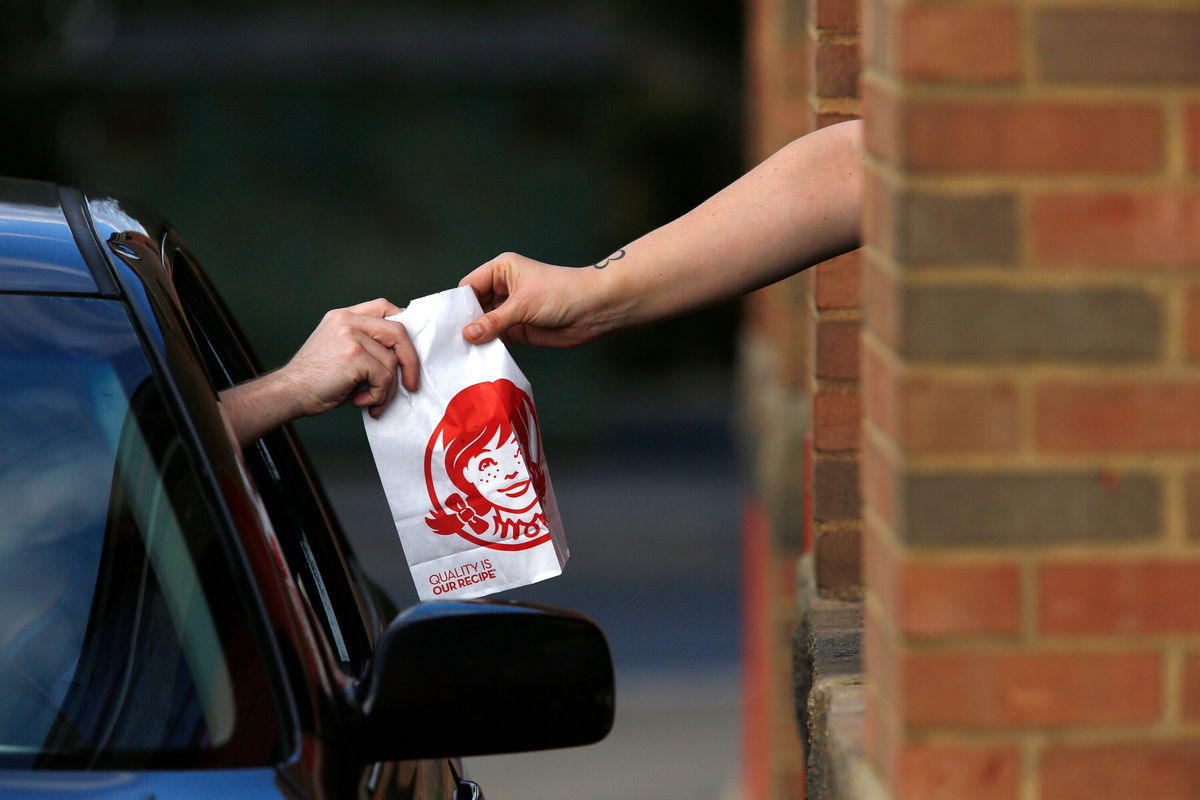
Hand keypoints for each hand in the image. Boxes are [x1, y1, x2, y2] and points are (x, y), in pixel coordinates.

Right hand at [278, 297, 418, 417]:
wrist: (289, 392)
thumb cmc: (316, 379)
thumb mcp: (339, 349)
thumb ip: (365, 342)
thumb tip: (403, 356)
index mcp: (344, 315)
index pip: (385, 307)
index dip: (403, 327)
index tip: (406, 351)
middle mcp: (348, 320)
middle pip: (399, 331)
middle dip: (411, 361)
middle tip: (412, 385)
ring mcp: (351, 336)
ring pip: (392, 362)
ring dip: (388, 389)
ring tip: (372, 401)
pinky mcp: (353, 356)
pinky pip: (384, 378)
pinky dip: (378, 396)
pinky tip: (360, 401)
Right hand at [458, 252, 611, 347]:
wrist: (594, 310)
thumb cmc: (561, 293)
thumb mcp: (522, 305)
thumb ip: (493, 321)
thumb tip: (467, 334)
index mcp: (501, 270)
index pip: (469, 286)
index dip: (457, 303)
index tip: (443, 324)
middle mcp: (503, 289)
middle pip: (473, 307)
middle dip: (464, 323)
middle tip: (447, 342)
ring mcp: (510, 310)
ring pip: (483, 324)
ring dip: (475, 337)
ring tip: (457, 353)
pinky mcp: (518, 330)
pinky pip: (496, 338)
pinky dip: (488, 346)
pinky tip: (476, 357)